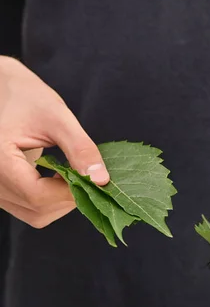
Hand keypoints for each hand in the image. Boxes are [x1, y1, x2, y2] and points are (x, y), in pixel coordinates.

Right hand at [0, 56, 109, 227]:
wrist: (2, 91)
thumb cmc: (27, 98)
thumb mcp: (57, 118)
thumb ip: (80, 149)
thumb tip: (102, 181)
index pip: (38, 196)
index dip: (71, 192)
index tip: (94, 179)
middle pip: (38, 210)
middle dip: (69, 198)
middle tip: (86, 174)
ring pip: (34, 215)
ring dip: (60, 201)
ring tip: (71, 173)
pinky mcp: (1, 191)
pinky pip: (28, 208)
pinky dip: (50, 199)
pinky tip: (59, 176)